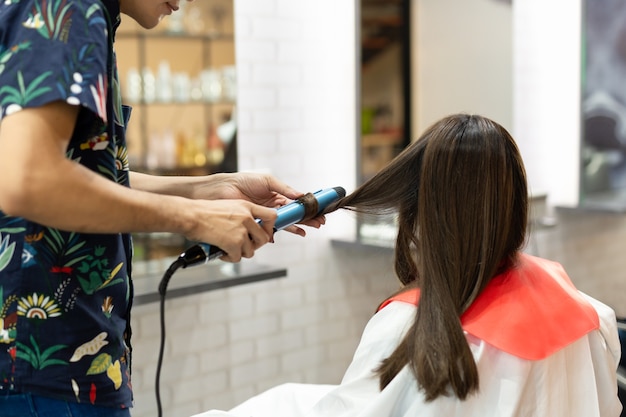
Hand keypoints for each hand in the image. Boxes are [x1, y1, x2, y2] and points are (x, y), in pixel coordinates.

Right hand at [184, 198, 276, 261]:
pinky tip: (222, 252)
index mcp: (247, 206)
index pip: (271, 215)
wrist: (191, 215)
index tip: (264, 232)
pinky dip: (229, 258)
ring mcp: (241, 231)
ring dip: (240, 253)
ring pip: (251, 251)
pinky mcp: (234, 243)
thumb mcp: (229, 206)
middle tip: (244, 246)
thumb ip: (242, 215)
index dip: (270, 227)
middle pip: (264, 238)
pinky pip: (238, 257)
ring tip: (229, 248)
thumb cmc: (204, 211)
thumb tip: (250, 229)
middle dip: (255, 245)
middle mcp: (247, 218)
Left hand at [195, 173, 325, 235]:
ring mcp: (265, 216)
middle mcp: (273, 207)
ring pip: (284, 224)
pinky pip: (268, 230)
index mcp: (277, 196)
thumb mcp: (267, 180)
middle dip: (306, 220)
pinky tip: (277, 237)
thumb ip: (284, 188)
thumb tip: (300, 195)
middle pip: (294, 216)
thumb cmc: (243, 181)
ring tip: (304, 232)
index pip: (296, 204)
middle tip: (318, 224)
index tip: (318, 212)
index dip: (307, 208)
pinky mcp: (256, 223)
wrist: (223, 189)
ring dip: (295, 228)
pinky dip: (274, 234)